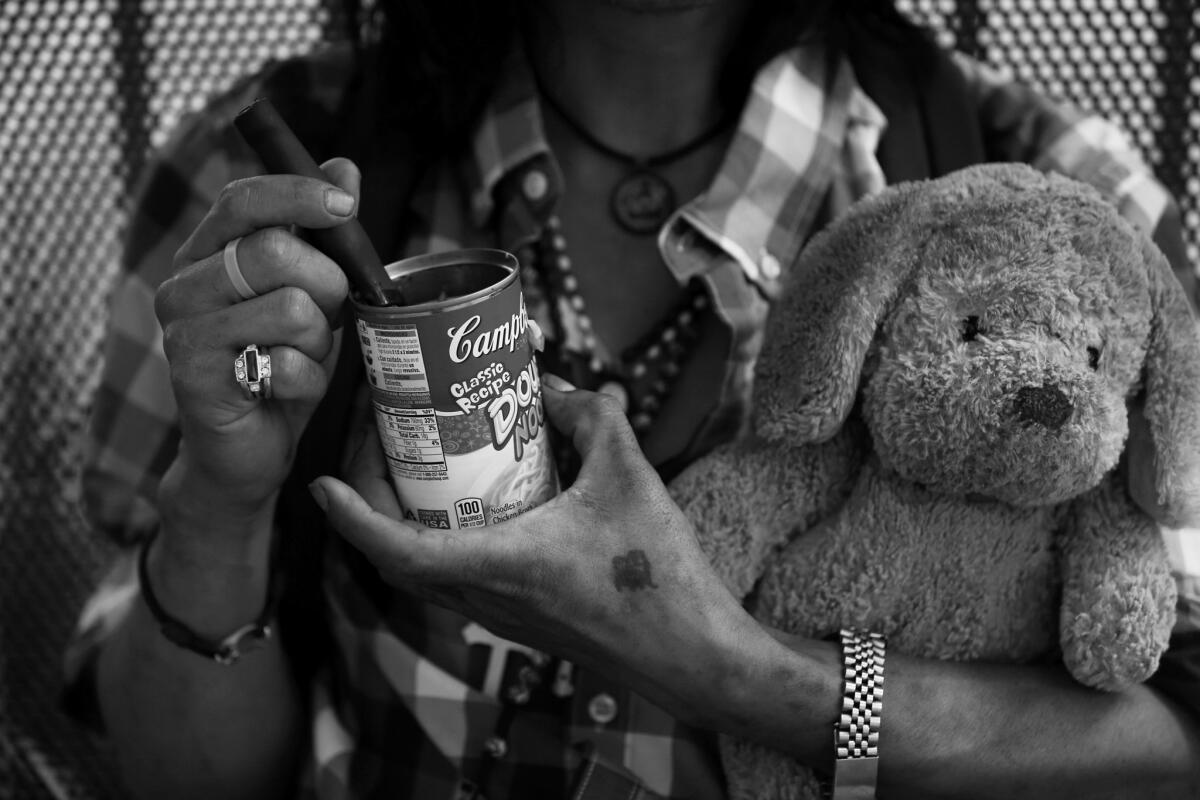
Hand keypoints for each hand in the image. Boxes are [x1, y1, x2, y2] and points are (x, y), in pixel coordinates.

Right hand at [154, 159, 356, 526]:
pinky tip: (286, 392)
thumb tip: (344, 168)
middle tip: (324, 317)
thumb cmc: (279, 364)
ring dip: (317, 342)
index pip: (242, 200)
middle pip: (276, 251)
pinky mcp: (197, 380)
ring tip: (298, 358)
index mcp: (207, 254)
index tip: (346, 204)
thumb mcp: (311, 295)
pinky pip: (286, 365)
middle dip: (326, 286)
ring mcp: (185, 333)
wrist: (245, 450)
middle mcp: (184, 286)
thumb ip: (322, 236)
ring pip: (291, 309)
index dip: (297, 194)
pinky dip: (307, 382)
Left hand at [310, 378, 755, 713]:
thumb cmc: (659, 576)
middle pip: (398, 557)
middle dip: (373, 501)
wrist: (692, 655)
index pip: (396, 548)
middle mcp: (488, 597)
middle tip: (379, 445)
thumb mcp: (630, 476)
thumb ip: (593, 417)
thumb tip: (558, 387)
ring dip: (405, 522)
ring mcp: (502, 615)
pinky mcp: (522, 619)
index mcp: (500, 565)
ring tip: (416, 465)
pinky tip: (476, 500)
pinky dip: (444, 538)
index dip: (349, 516)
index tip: (319, 482)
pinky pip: (460, 578)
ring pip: (426, 572)